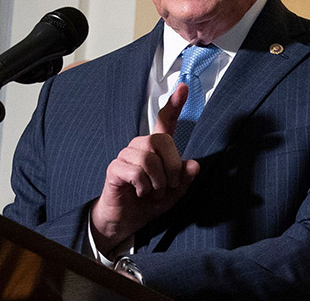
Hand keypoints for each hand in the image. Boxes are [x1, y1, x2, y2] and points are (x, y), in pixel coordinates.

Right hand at [90, 83, 199, 255]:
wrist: (126, 221)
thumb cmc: (149, 202)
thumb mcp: (174, 193)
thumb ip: (184, 179)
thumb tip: (194, 164)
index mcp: (157, 149)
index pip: (165, 121)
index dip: (174, 104)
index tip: (183, 87)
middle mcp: (140, 147)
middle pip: (160, 140)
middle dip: (171, 166)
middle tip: (169, 186)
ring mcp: (126, 156)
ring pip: (149, 158)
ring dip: (158, 181)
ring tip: (154, 192)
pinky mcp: (115, 168)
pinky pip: (136, 171)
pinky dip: (144, 186)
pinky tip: (141, 192)